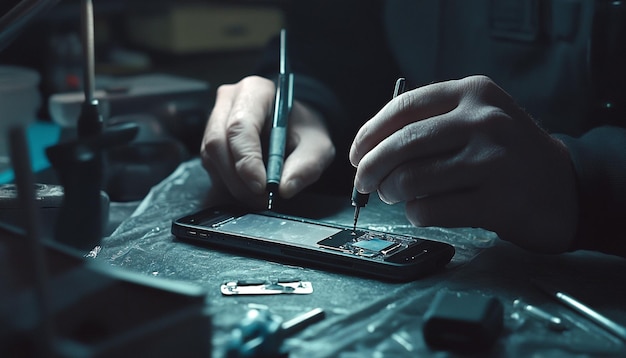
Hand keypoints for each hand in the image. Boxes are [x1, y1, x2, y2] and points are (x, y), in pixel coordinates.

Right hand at [201, 76, 334, 207]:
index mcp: (256, 91)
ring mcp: (215, 120)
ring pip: (211, 158)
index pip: (240, 126)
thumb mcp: (318, 146)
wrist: (297, 128)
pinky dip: (229, 184)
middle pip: (218, 143)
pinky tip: (249, 189)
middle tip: (261, 197)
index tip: (261, 186)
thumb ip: (307, 166)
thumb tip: (284, 188)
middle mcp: (230, 101)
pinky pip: (211, 167)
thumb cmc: (304, 130)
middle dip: (238, 178)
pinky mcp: (211, 142)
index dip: (247, 159)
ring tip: (259, 196)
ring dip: (233, 184)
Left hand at [349, 75, 577, 252]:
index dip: (370, 133)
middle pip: (401, 145)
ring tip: (395, 196)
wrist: (567, 189)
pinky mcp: (496, 202)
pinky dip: (415, 213)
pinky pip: (430, 210)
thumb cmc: (509, 154)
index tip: (357, 153)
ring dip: (391, 192)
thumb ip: (432, 123)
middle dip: (370, 168)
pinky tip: (421, 210)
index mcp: (474, 93)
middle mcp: (485, 121)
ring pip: (410, 179)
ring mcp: (493, 162)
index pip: (403, 107)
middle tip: (363, 183)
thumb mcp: (480, 118)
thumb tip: (370, 147)